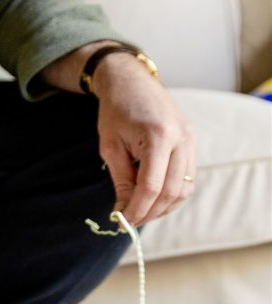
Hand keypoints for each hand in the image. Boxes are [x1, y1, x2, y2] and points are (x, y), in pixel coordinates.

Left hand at [93, 56, 195, 225]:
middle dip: (150, 213)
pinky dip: (172, 195)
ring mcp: (190, 140)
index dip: (137, 209)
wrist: (132, 81)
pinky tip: (154, 199)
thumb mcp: (111, 147)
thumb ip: (121, 181)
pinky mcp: (192, 143)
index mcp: (158, 136)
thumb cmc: (116, 111)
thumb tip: (124, 212)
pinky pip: (188, 179)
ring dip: (163, 207)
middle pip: (171, 192)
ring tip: (141, 212)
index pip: (151, 187)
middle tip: (130, 222)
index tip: (123, 222)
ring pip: (184, 190)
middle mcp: (181, 139)